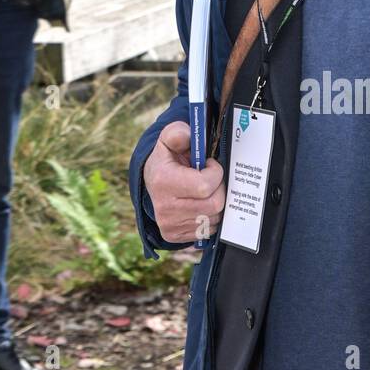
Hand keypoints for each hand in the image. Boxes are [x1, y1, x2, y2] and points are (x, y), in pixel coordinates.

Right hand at [144, 120, 225, 242]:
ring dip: (216, 203)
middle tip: (211, 180)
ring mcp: (170, 226)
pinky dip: (210, 217)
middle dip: (219, 189)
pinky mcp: (174, 236)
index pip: (205, 185)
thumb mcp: (168, 140)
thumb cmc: (165, 162)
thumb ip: (178, 133)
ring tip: (205, 192)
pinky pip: (208, 231)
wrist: (150, 186)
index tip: (210, 165)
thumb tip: (189, 135)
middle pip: (214, 204)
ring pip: (214, 218)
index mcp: (163, 182)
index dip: (215, 173)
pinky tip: (201, 205)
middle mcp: (165, 208)